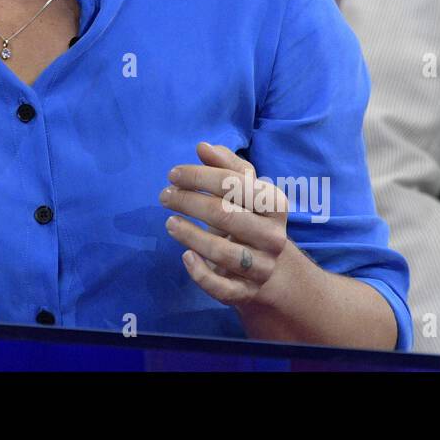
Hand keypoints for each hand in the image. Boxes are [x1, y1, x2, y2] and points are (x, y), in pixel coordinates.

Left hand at [159, 141, 298, 313]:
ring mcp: (261, 267)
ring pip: (223, 252)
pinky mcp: (246, 293)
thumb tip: (203, 147)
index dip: (200, 176)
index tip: (173, 174)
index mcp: (275, 205)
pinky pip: (222, 288)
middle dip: (189, 203)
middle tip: (164, 196)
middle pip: (226, 216)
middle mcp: (273, 237)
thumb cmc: (251, 219)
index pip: (235, 184)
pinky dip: (200, 273)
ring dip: (190, 235)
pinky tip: (184, 256)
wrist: (273, 271)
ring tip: (169, 222)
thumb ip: (226, 166)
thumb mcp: (245, 191)